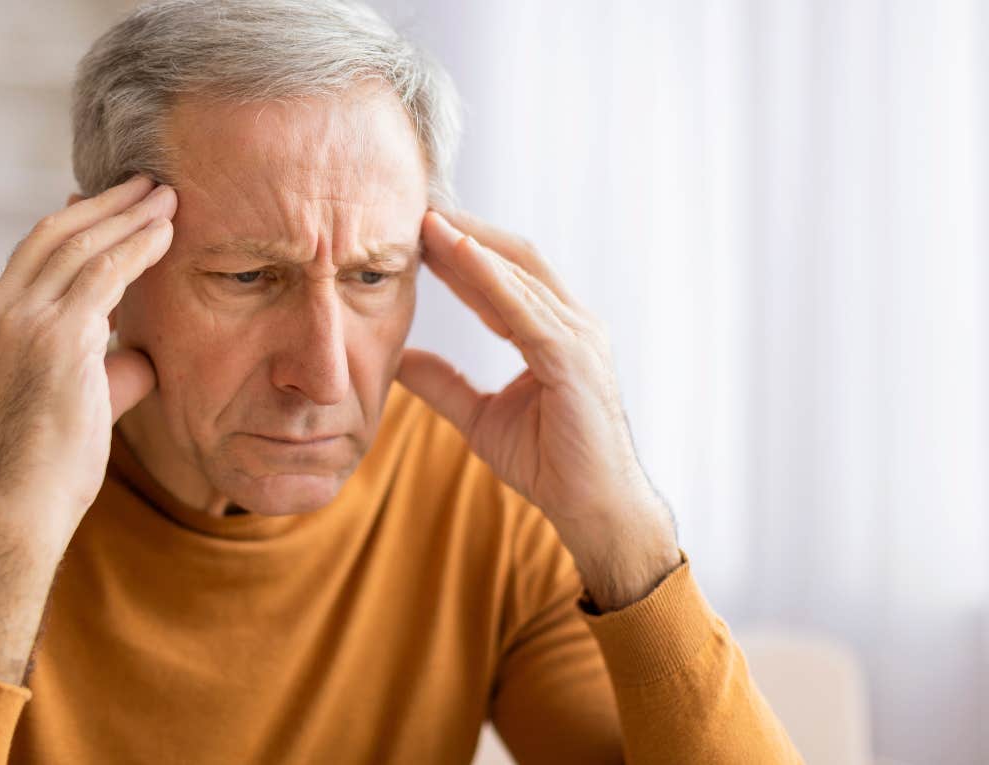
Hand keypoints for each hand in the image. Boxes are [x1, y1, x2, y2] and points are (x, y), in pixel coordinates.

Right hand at [0, 174, 175, 544]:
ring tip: (167, 197)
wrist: (27, 505)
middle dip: (105, 205)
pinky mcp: (57, 336)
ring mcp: (21, 321)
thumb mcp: (72, 399)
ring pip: (82, 245)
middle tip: (146, 184)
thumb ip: (100, 364)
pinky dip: (139, 245)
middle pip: (53, 234)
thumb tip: (139, 352)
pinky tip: (168, 232)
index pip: (32, 254)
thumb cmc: (51, 467)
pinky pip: (106, 272)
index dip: (75, 223)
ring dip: (129, 216)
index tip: (112, 205)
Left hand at [397, 209, 678, 609]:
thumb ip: (443, 384)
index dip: (459, 251)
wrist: (592, 508)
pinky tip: (456, 254)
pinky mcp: (573, 359)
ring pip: (519, 273)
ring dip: (470, 243)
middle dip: (464, 232)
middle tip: (416, 207)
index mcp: (553, 332)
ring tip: (427, 219)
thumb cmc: (550, 463)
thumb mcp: (479, 416)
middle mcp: (572, 324)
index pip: (501, 276)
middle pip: (513, 259)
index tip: (415, 230)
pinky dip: (490, 277)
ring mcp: (578, 337)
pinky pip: (525, 309)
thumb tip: (399, 360)